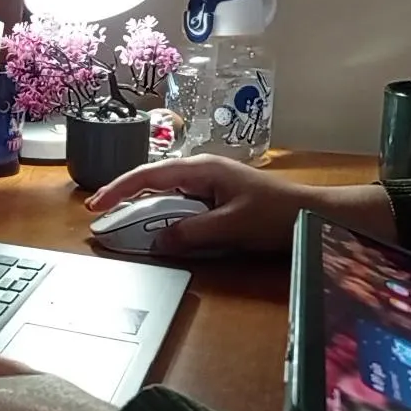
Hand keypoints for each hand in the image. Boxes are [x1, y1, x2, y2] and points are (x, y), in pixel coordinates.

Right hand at [85, 154, 392, 253]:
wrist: (314, 214)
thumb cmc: (277, 214)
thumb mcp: (231, 226)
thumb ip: (191, 233)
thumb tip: (156, 241)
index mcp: (202, 169)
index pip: (148, 175)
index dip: (118, 190)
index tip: (96, 206)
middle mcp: (201, 170)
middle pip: (151, 182)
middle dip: (123, 198)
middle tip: (101, 219)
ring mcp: (208, 183)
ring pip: (164, 193)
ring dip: (142, 208)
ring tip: (121, 225)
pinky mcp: (215, 197)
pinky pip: (179, 203)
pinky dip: (162, 214)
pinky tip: (155, 228)